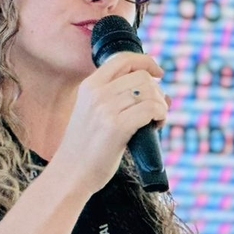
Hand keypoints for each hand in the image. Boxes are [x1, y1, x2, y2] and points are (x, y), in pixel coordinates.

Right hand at [51, 52, 168, 197]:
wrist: (70, 174)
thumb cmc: (86, 148)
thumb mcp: (92, 112)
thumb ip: (116, 98)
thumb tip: (162, 92)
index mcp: (89, 86)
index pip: (123, 59)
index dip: (146, 61)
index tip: (158, 73)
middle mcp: (97, 93)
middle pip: (141, 76)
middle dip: (157, 91)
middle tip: (157, 109)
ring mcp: (106, 109)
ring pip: (149, 91)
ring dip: (161, 104)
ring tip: (156, 120)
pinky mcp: (117, 127)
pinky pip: (151, 109)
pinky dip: (161, 114)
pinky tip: (157, 125)